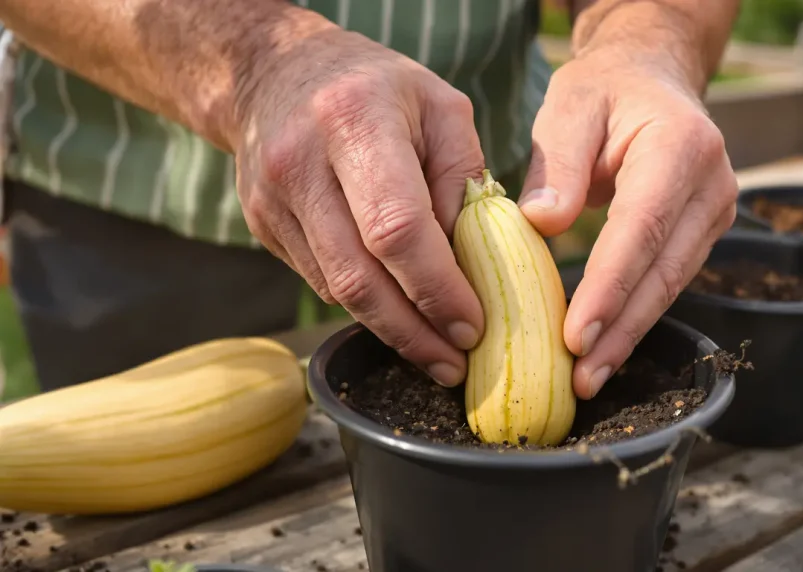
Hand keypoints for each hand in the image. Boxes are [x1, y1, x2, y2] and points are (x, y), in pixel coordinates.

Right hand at [232, 15, 484, 386]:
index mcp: (354, 120)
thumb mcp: (441, 107)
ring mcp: (272, 199)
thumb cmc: (378, 88)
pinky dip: (364, 305)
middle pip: (358, 276)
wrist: (275, 72)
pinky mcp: (262, 225)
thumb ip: (464, 177)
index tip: (472, 326)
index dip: (436, 288)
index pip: (396, 226)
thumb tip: (476, 260)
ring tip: (436, 351)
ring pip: (336, 290)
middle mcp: (301, 162)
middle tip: (454, 364)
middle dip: (412, 331)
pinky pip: (320, 282)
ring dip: (390, 330)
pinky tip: (398, 315)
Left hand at [519, 34, 737, 398]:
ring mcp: (715, 213)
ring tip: (588, 377)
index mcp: (681, 146)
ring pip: (670, 286)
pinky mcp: (702, 234)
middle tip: (582, 378)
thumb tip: (544, 223)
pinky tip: (604, 348)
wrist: (650, 79)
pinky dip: (634, 316)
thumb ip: (558, 163)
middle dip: (621, 329)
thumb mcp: (568, 106)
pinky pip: (666, 281)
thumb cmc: (604, 91)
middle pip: (664, 271)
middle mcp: (712, 185)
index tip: (577, 336)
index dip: (611, 286)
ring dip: (628, 334)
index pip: (644, 228)